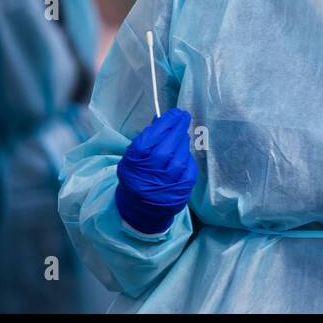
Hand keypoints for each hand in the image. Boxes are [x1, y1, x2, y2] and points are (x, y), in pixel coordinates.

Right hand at [115, 108, 198, 233]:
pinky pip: (188, 168)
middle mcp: (150, 174)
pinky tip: (184, 154)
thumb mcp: (134, 158)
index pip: (151, 138)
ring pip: (180, 157)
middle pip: (168, 146)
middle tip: (183, 117)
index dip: (166, 123)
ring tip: (182, 136)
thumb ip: (147, 139)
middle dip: (178, 128)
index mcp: (134, 163)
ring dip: (183, 143)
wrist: (141, 210)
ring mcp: (167, 184)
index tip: (175, 113)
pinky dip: (187, 159)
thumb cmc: (137, 177)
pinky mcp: (181, 190)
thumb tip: (162, 118)